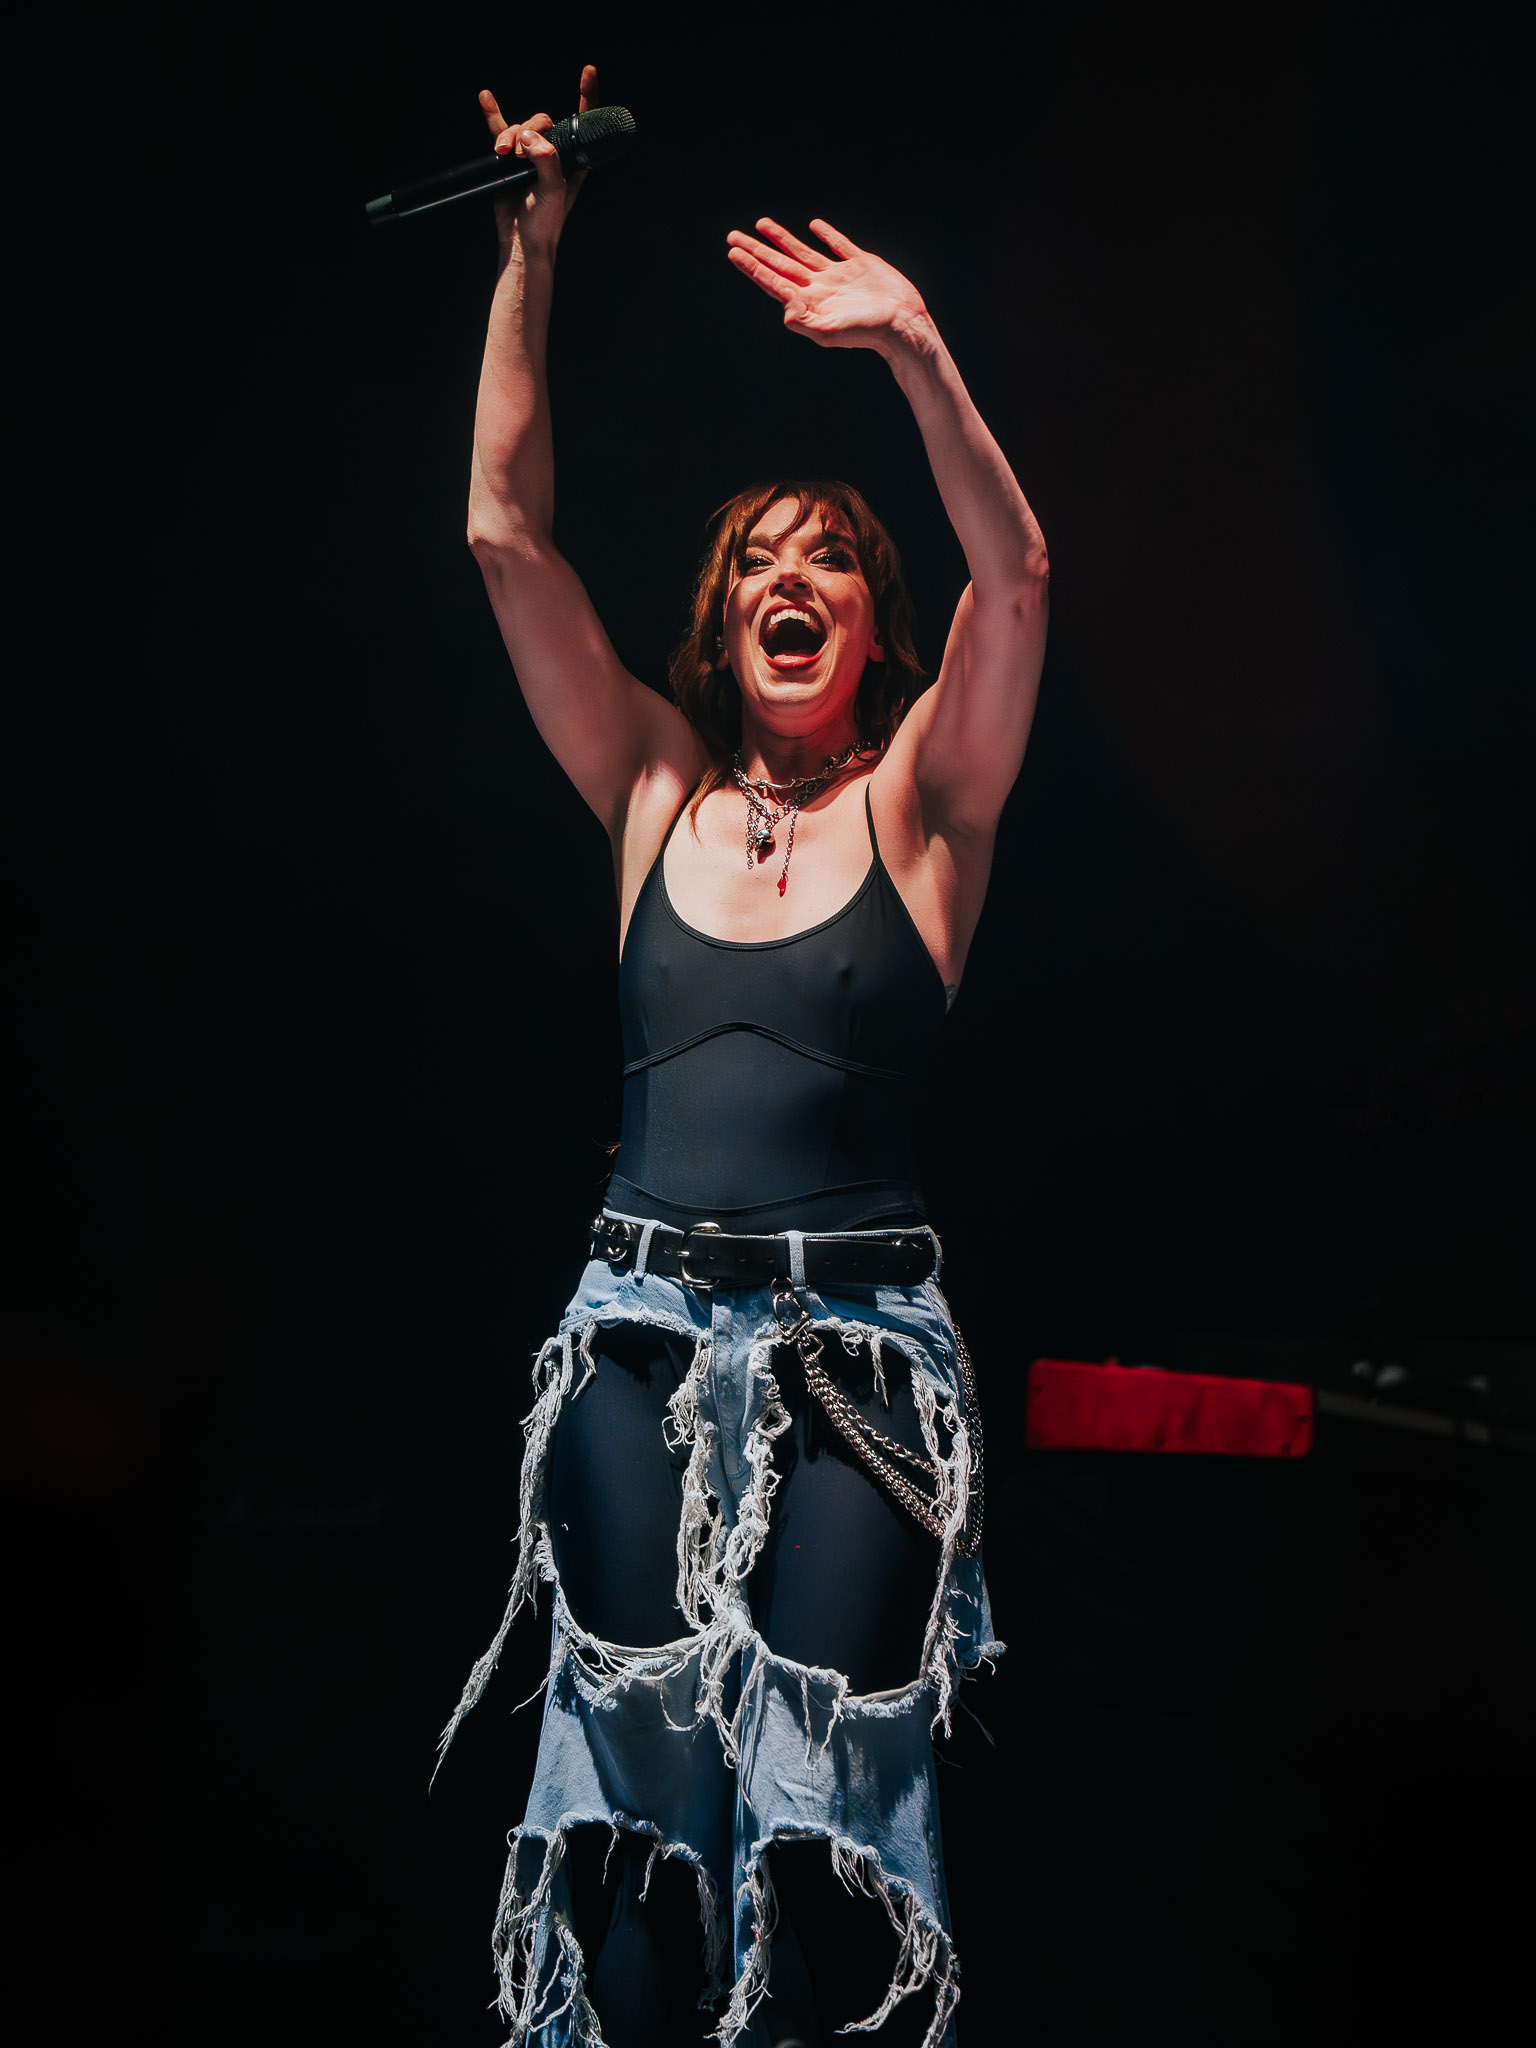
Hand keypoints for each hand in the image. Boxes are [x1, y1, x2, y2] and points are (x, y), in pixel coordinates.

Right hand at [478, 61, 597, 256]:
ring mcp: (531, 156)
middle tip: (519, 154)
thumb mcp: (553, 192)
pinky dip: (493, 115)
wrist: (520, 242)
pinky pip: (500, 131)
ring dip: (508, 135)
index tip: (588, 72)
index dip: (586, 95)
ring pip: (520, 128)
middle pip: (542, 122)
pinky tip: (486, 98)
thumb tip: (531, 138)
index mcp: (572, 159)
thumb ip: (546, 161)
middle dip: (527, 131)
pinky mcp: (509, 160)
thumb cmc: (544, 223)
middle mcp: (553, 154)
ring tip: (502, 155)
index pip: (582, 121)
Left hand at [726, 217, 929, 354]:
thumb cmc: (867, 332)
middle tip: (733, 236)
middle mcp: (819, 287)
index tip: (733, 252)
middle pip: (780, 264)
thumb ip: (803, 318)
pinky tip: (814, 226)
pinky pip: (839, 246)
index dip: (752, 266)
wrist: (903, 325)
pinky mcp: (861, 265)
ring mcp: (839, 275)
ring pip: (802, 252)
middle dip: (756, 250)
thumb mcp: (830, 331)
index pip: (773, 280)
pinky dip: (827, 235)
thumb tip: (782, 303)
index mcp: (809, 302)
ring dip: (781, 239)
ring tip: (761, 224)